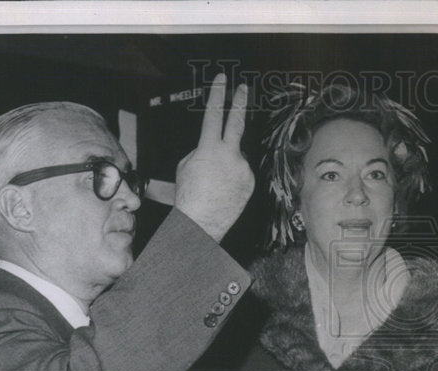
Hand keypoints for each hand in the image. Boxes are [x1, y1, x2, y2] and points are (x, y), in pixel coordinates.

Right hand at [174, 74, 254, 241]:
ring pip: (236, 156)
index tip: (223, 80)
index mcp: (209, 148)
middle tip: (243, 89)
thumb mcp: (186, 165)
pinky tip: (224, 189)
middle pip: (237, 122)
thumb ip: (203, 150)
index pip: (214, 113)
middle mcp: (230, 155)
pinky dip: (233, 177)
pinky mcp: (250, 181)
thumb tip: (215, 147)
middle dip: (240, 103)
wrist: (202, 222)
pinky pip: (242, 172)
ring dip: (227, 164)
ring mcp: (243, 168)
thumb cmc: (189, 196)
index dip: (218, 94)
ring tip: (215, 182)